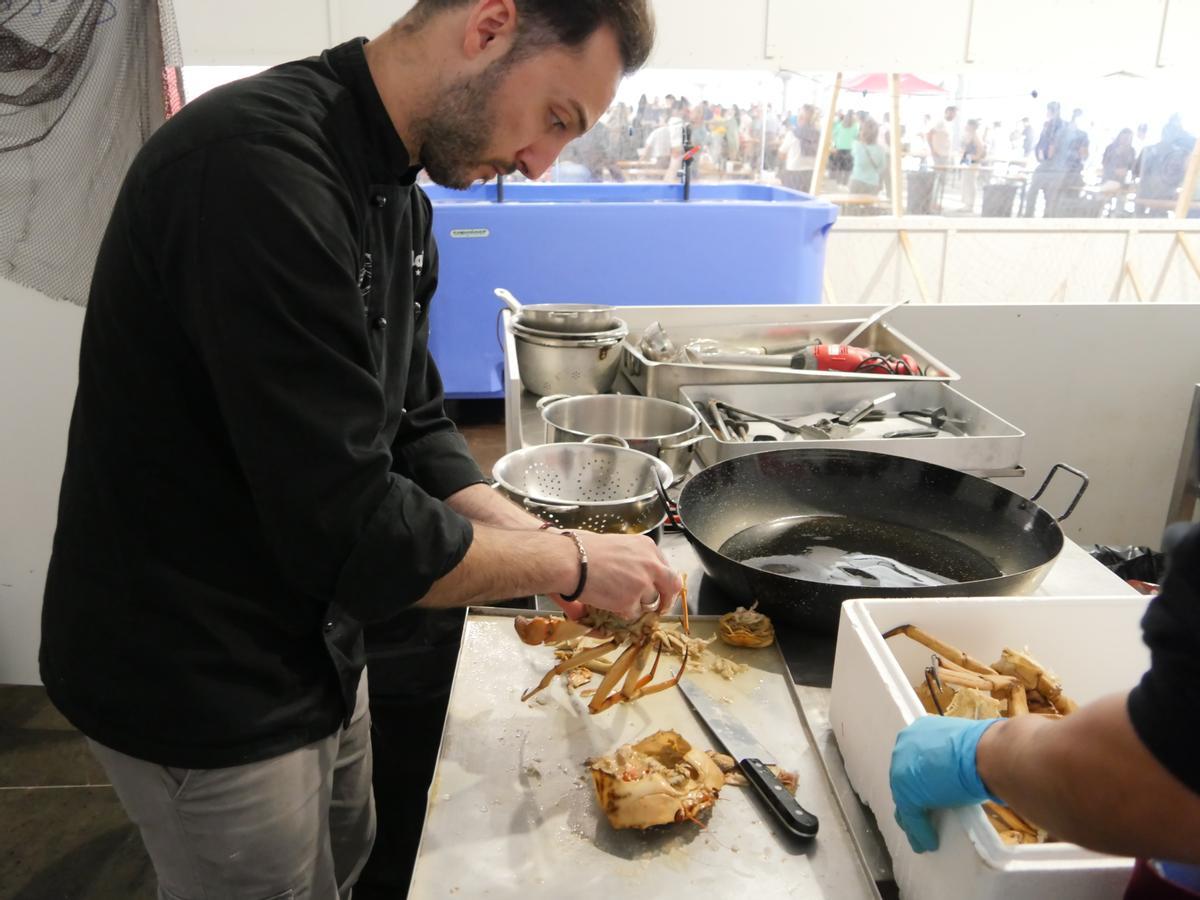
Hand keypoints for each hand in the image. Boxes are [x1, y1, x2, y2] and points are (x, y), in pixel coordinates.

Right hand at [553, 532, 681, 621]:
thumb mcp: (618, 544)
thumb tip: (636, 572)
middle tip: (660, 608)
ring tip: (620, 600)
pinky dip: (624, 613)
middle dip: (667, 599)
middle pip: (672, 585)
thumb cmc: (584, 549)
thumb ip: (633, 558)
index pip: (665, 566)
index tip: (659, 588)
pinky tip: (611, 603)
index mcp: (647, 546)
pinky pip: (634, 614)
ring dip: (639, 605)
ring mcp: (643, 583)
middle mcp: (650, 563)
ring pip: (651, 602)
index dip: (662, 581)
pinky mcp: (631, 601)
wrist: (571, 560)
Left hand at [890, 715, 1002, 852]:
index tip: (926, 788)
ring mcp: (902, 771)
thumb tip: (961, 771)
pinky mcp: (907, 794)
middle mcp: (904, 746)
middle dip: (912, 795)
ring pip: (905, 800)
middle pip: (905, 778)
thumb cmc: (983, 748)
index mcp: (918, 730)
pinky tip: (928, 842)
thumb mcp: (962, 747)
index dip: (919, 776)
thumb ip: (951, 757)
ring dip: (913, 819)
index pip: (914, 758)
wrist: (984, 755)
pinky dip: (920, 831)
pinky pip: (912, 817)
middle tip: (922, 811)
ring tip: (920, 834)